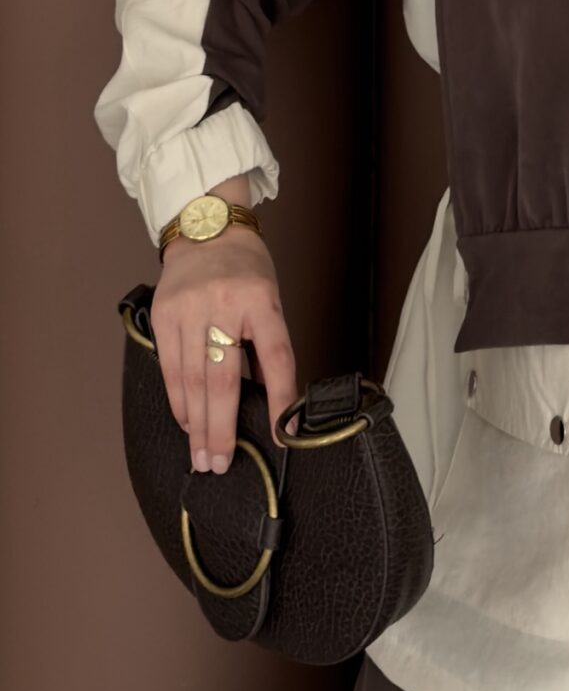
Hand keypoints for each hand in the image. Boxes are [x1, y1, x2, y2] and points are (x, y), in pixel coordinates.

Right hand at [151, 227, 299, 475]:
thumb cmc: (246, 269)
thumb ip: (265, 345)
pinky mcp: (163, 314)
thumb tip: (267, 402)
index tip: (283, 436)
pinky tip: (185, 421)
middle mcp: (223, 305)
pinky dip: (178, 399)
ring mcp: (189, 309)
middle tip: (219, 463)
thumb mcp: (269, 299)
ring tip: (201, 454)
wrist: (206, 227)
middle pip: (223, 378)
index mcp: (261, 301)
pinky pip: (170, 367)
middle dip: (221, 428)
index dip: (279, 399)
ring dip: (196, 423)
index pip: (276, 357)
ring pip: (192, 379)